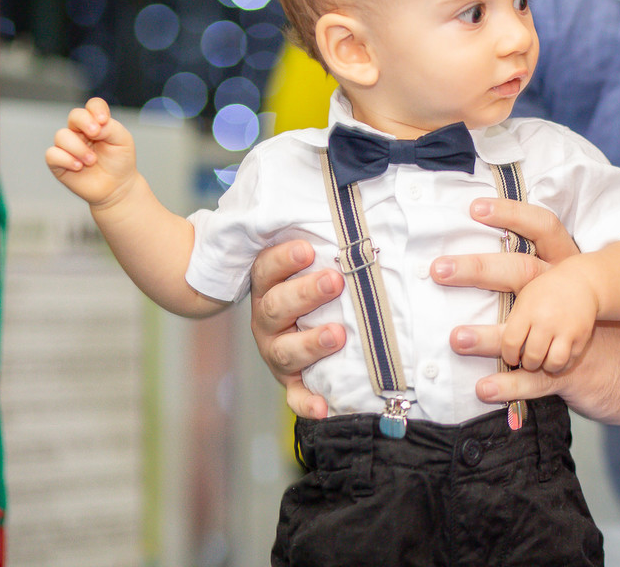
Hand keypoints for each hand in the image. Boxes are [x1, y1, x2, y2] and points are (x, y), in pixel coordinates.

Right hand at [45, 97, 137, 206]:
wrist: (117, 187)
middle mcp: (80, 132)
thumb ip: (110, 127)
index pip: (92, 106)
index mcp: (96, 123)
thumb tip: (94, 126)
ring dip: (78, 148)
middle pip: (75, 115)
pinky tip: (79, 167)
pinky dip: (66, 159)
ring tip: (92, 161)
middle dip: (84, 122)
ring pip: (61, 136)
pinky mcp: (59, 163)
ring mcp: (68, 147)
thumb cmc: (120, 162)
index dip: (96, 108)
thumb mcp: (123, 141)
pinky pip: (52, 154)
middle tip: (96, 133)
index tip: (104, 120)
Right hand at [248, 239, 345, 418]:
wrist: (296, 330)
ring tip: (338, 335)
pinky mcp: (292, 382)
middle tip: (334, 281)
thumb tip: (353, 212)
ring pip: (285, 350)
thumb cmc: (313, 287)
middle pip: (276, 306)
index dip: (284, 258)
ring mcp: (278, 352)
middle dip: (305, 293)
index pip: (267, 269)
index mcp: (268, 286)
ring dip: (311, 343)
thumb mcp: (311, 262)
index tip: (308, 248)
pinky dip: (308, 403)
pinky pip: (296, 396)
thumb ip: (322, 244)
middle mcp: (268, 320)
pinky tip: (324, 406)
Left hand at [500, 265, 597, 372]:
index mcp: (528, 310)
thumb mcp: (524, 299)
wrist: (580, 282)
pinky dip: (561, 365)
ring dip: (545, 366)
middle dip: (527, 363)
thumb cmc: (545, 292)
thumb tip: (495, 345)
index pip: (511, 342)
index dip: (508, 355)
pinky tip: (556, 358)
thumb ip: (513, 321)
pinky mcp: (581, 337)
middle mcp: (546, 320)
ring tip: (542, 361)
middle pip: (532, 356)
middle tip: (528, 361)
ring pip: (552, 363)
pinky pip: (569, 361)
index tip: (511, 357)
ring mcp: (566, 329)